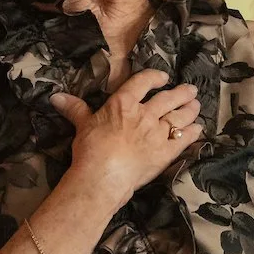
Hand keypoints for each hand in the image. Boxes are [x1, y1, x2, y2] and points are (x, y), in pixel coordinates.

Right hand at [51, 70, 202, 198]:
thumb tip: (56, 96)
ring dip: (190, 110)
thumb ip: (75, 109)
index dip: (155, 77)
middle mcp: (145, 114)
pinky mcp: (166, 152)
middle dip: (181, 93)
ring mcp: (158, 133)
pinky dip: (192, 132)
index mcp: (124, 104)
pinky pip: (184, 139)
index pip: (143, 82)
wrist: (103, 176)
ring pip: (180, 116)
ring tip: (196, 105)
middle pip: (168, 99)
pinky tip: (197, 128)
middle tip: (191, 90)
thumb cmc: (90, 149)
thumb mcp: (81, 125)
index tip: (163, 77)